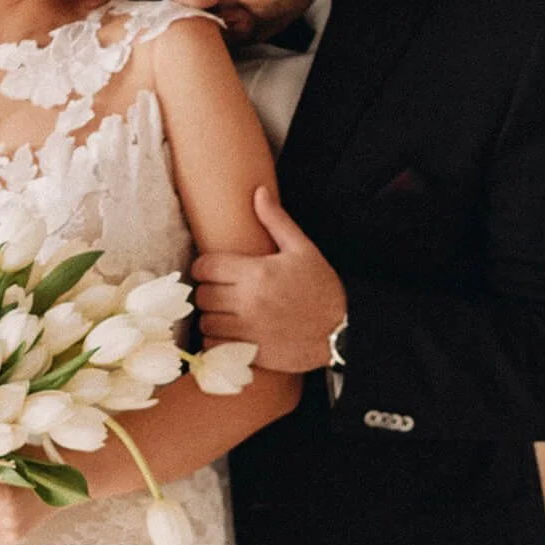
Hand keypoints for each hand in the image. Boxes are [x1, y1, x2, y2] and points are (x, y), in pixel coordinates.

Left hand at [192, 187, 345, 374]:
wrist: (342, 332)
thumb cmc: (322, 288)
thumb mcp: (303, 249)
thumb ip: (276, 220)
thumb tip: (258, 191)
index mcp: (256, 272)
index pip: (205, 266)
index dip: (206, 267)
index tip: (215, 270)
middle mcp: (248, 301)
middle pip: (202, 294)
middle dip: (208, 291)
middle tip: (222, 292)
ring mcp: (248, 330)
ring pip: (206, 322)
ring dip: (212, 317)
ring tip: (226, 313)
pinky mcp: (250, 353)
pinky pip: (215, 347)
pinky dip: (217, 342)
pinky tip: (230, 335)